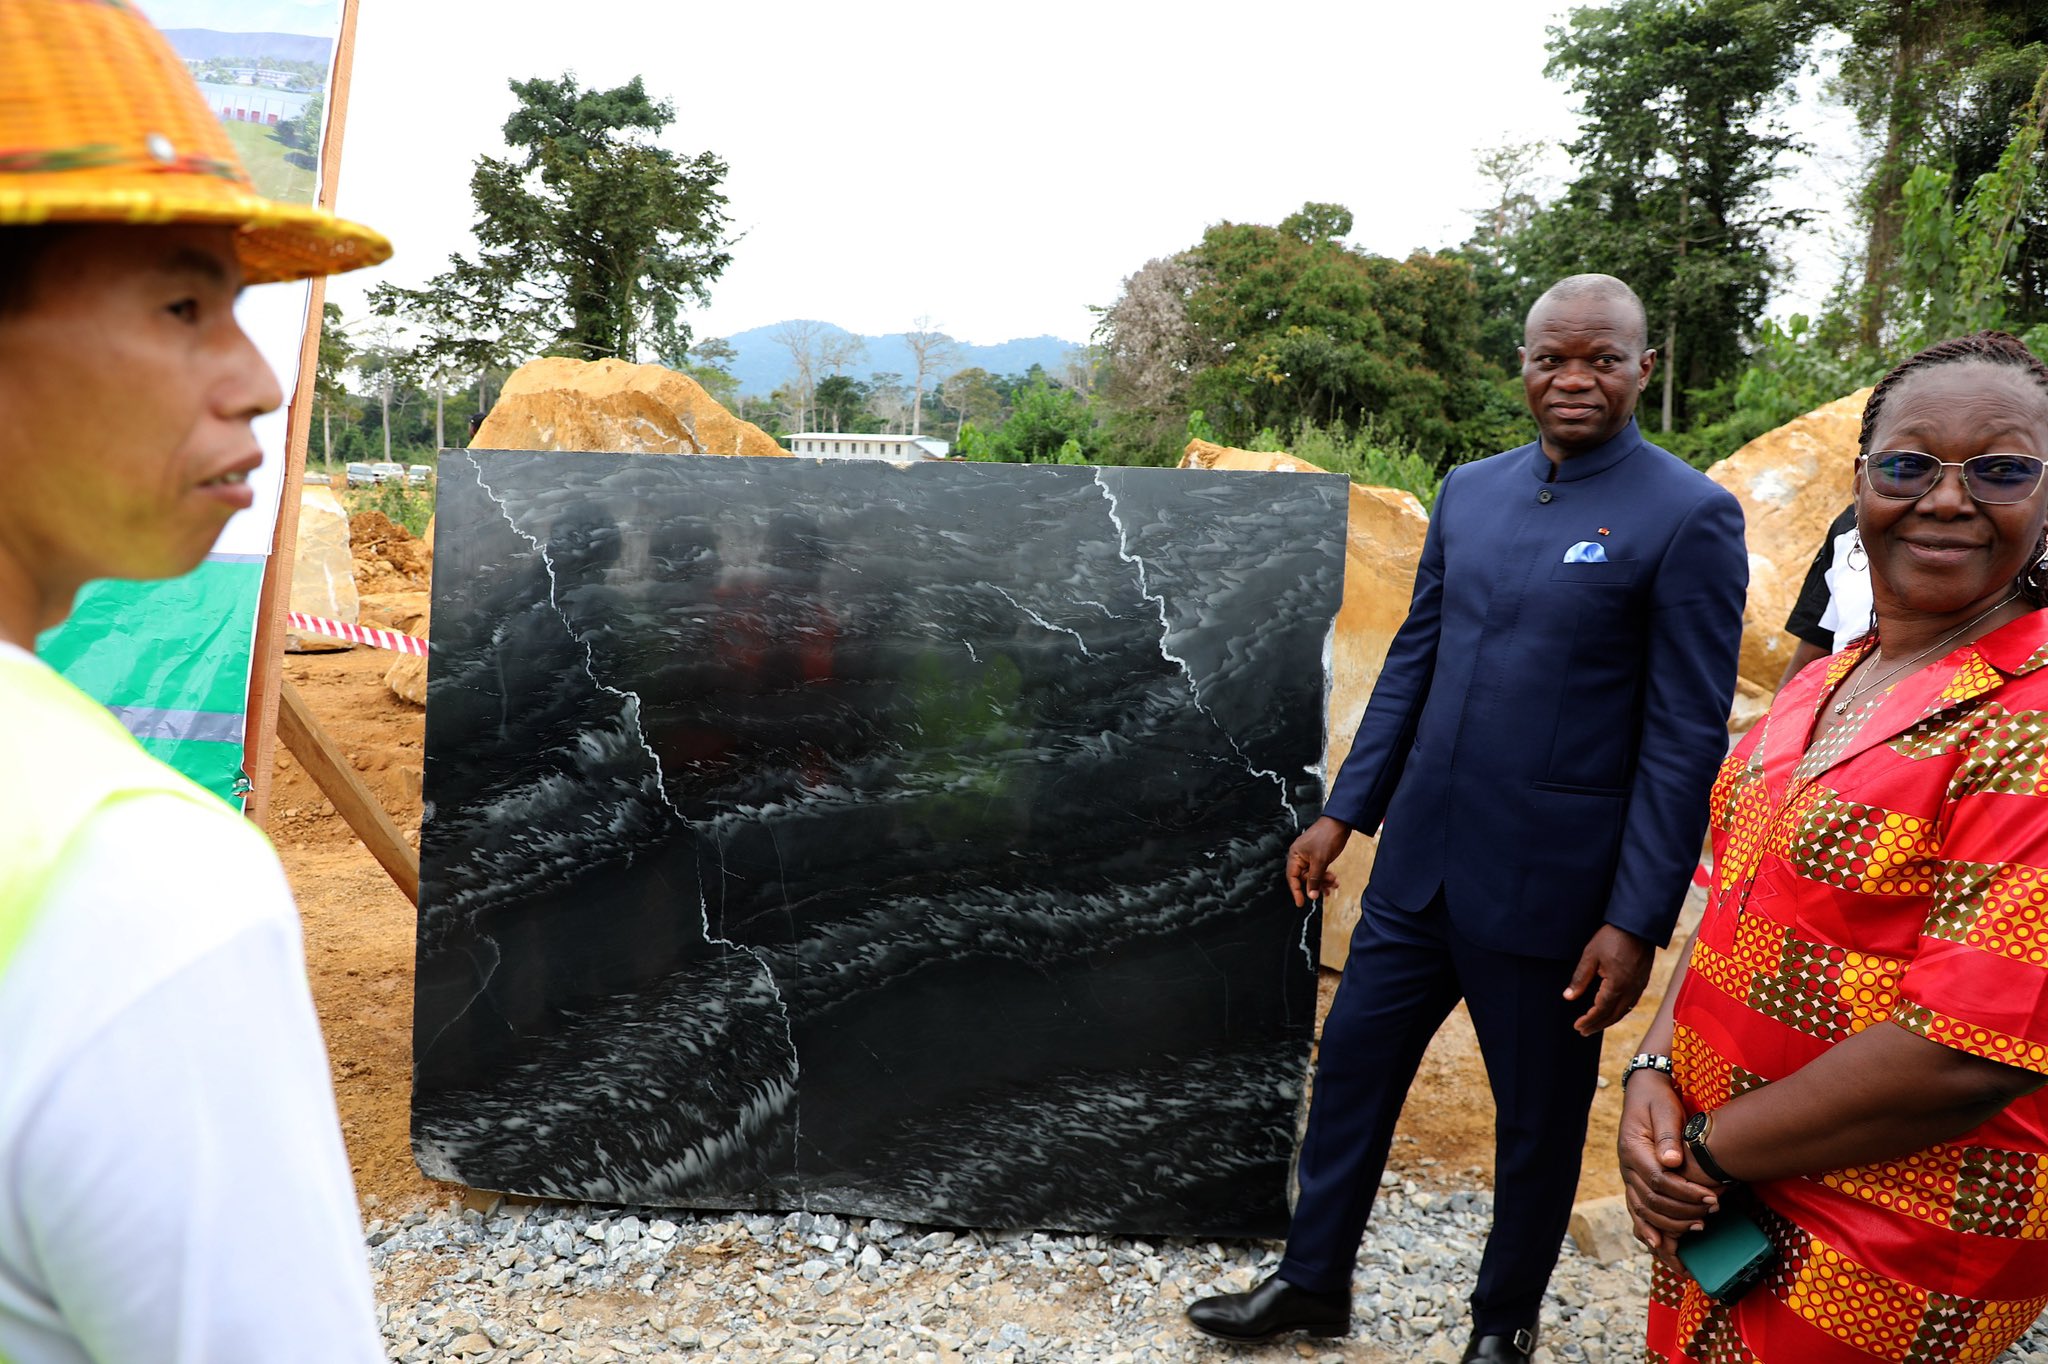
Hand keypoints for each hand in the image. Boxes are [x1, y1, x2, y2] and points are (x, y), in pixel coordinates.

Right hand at [1285, 817, 1351, 906]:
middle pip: (1304, 878)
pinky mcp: (1318, 857)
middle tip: (1329, 886)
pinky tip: (1334, 882)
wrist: (1340, 823)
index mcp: (1295, 855)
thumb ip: (1314, 879)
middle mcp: (1300, 857)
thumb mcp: (1320, 860)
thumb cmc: (1326, 837)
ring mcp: (1309, 857)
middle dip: (1317, 884)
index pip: (1292, 877)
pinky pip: (1319, 872)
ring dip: (1323, 882)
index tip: (1301, 903)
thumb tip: (1311, 895)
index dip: (1296, 891)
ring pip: (1313, 876)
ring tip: (1335, 884)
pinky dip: (1326, 877)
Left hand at [1565, 924, 1652, 1034]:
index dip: (1588, 1020)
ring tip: (1595, 1025)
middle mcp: (1630, 989)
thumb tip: (1568, 997)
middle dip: (1597, 1025)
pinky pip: (1631, 1002)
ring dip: (1609, 1020)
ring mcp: (1639, 986)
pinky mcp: (1643, 981)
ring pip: (1624, 1011)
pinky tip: (1612, 1011)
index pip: (1601, 1010)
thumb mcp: (1590, 955)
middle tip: (1583, 1031)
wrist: (1637, 925)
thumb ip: (1579, 978)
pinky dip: (1620, 1011)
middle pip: (1613, 1015)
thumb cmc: (1612, 937)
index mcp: (1617, 985)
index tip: (1577, 1026)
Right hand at [1616, 1072, 1720, 1267]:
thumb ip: (1667, 1135)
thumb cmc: (1658, 1100)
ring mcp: (1628, 1177)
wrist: (1643, 1093)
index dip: (1686, 1193)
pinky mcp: (1634, 1183)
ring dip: (1671, 1224)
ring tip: (1700, 1226)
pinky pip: (1637, 1211)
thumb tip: (1673, 1161)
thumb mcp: (1664, 1110)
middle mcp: (1626, 1167)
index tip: (1712, 1198)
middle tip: (1713, 1209)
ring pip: (1643, 1211)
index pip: (1659, 1180)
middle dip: (1685, 1210)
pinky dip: (1646, 1230)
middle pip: (1652, 1200)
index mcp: (1633, 1149)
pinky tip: (1659, 1245)